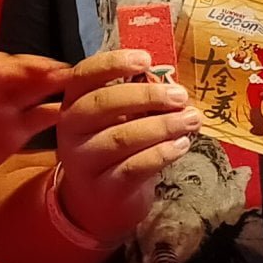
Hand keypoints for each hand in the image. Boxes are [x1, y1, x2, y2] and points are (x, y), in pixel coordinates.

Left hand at [0, 52, 68, 192]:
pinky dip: (55, 113)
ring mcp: (6, 109)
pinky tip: (75, 113)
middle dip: (41, 70)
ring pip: (34, 90)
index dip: (12, 67)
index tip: (30, 70)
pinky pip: (39, 117)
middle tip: (65, 72)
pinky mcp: (17, 129)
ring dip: (53, 85)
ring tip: (78, 85)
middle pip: (19, 73)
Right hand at [54, 49, 207, 245]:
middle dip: (147, 96)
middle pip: (104, 103)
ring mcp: (84, 161)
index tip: (146, 59)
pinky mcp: (104, 188)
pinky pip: (133, 167)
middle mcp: (71, 130)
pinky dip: (161, 154)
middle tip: (181, 95)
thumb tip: (170, 80)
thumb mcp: (115, 119)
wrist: (97, 202)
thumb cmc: (113, 150)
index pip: (85, 75)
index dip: (114, 63)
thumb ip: (134, 97)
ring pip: (121, 137)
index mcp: (73, 102)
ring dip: (162, 126)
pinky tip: (181, 145)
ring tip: (191, 119)